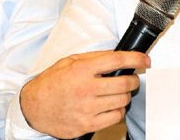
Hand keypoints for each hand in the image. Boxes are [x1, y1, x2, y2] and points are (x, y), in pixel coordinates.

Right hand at [19, 50, 149, 137]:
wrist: (34, 107)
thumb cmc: (52, 83)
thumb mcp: (70, 61)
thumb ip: (94, 58)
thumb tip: (118, 55)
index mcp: (82, 70)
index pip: (118, 61)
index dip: (136, 59)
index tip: (145, 60)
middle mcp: (86, 89)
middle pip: (125, 83)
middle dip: (133, 79)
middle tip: (131, 78)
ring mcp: (87, 109)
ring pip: (123, 101)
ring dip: (125, 95)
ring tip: (118, 92)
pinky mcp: (87, 125)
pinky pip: (115, 117)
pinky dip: (118, 110)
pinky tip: (111, 106)